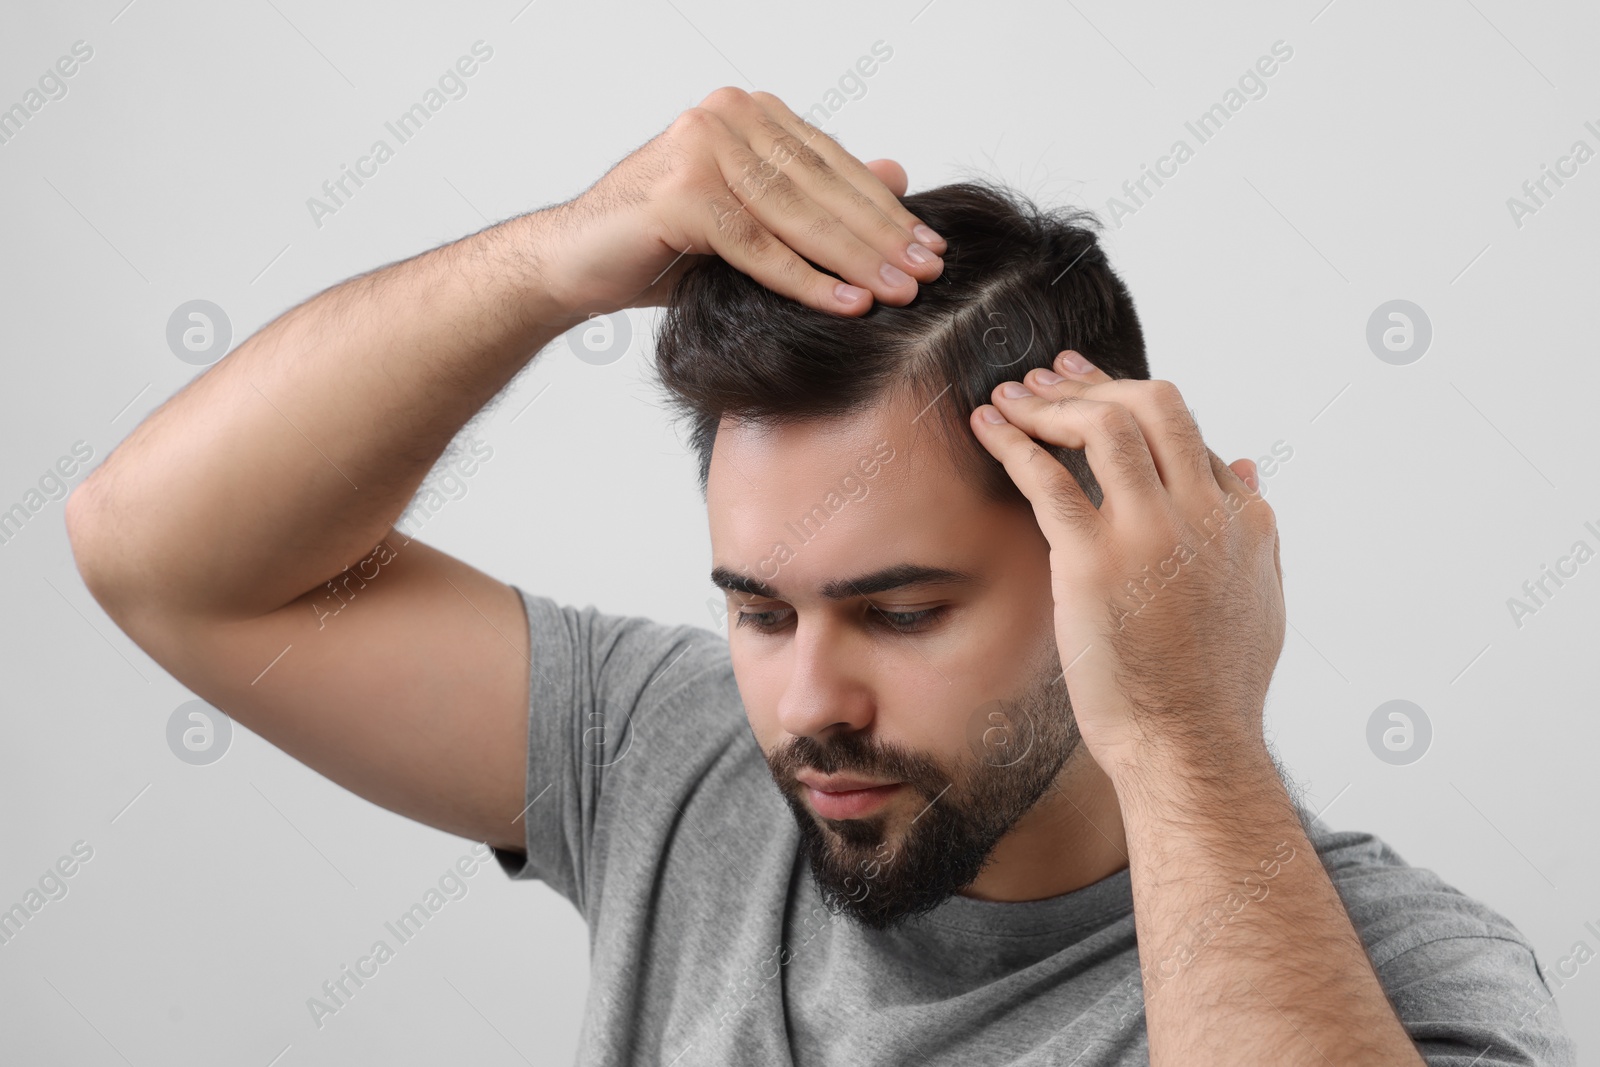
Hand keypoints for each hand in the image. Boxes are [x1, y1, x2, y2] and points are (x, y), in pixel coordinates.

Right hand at [533, 86, 946, 320]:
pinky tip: (847, 302)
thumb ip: (817, 194)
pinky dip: (805, 279)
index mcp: (746, 113)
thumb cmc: (662, 245)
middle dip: (880, 235)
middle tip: (928, 272)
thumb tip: (898, 172)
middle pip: (820, 186)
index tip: (930, 245)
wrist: (574, 264)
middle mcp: (725, 117)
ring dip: (854, 258)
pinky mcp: (680, 193)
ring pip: (795, 214)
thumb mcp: (752, 221)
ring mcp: (700, 149)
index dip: (885, 207)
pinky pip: (757, 244)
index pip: (831, 162)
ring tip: (900, 292)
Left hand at [969, 351, 1285, 782]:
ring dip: (1051, 401)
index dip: (1133, 402)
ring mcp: (1150, 533)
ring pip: (1104, 426)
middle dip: (1095, 382)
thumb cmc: (1214, 690)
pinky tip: (987, 425)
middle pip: (1153, 406)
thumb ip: (1253, 530)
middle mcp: (1203, 515)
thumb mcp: (1259, 598)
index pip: (1187, 432)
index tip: (1094, 390)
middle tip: (1050, 376)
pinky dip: (1013, 439)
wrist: (1189, 749)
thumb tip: (1242, 466)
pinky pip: (1048, 477)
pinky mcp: (1094, 560)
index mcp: (1243, 521)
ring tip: (1013, 397)